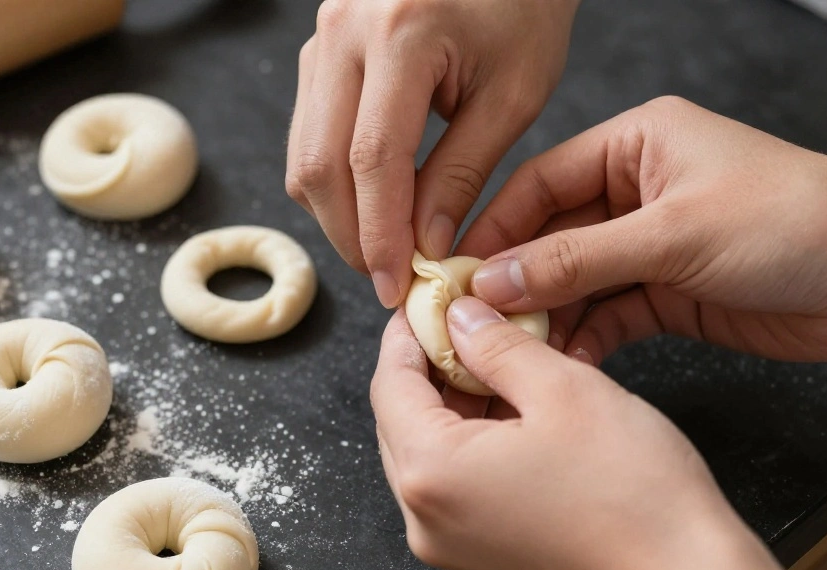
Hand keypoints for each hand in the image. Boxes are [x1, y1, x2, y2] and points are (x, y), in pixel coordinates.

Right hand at [286, 0, 579, 307]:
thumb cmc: (523, 10)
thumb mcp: (512, 96)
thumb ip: (462, 174)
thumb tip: (421, 245)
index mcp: (402, 32)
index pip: (372, 160)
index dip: (379, 235)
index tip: (396, 284)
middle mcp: (344, 31)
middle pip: (319, 164)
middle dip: (349, 235)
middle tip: (388, 276)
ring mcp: (321, 37)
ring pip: (303, 155)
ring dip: (338, 213)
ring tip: (385, 244)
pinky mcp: (319, 51)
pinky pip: (308, 134)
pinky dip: (336, 181)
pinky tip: (375, 202)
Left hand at [372, 300, 783, 569]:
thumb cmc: (634, 494)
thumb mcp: (562, 389)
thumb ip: (497, 344)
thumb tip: (460, 315)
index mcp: (432, 474)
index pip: (389, 383)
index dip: (407, 330)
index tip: (430, 297)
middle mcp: (426, 517)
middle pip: (401, 418)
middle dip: (431, 362)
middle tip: (465, 317)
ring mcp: (450, 542)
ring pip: (429, 448)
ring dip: (455, 397)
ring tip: (495, 353)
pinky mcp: (479, 552)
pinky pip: (455, 480)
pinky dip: (473, 436)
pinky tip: (510, 402)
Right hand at [461, 96, 826, 363]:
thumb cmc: (794, 221)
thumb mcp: (673, 234)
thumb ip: (578, 258)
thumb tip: (495, 278)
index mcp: (635, 146)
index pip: (540, 183)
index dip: (492, 227)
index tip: (452, 268)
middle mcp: (636, 191)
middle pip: (551, 236)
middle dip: (513, 278)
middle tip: (470, 320)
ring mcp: (651, 245)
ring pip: (575, 281)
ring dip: (545, 314)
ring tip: (508, 349)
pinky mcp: (669, 292)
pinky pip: (609, 315)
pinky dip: (586, 338)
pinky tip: (563, 360)